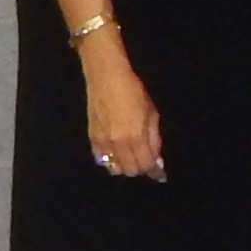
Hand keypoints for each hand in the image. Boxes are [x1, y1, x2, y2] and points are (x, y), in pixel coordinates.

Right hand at [83, 49, 165, 180]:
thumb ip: (154, 138)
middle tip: (146, 160)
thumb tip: (157, 160)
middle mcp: (118, 143)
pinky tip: (117, 152)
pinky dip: (111, 160)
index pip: (145, 165)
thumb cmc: (134, 90)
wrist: (106, 76)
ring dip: (125, 166)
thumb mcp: (151, 112)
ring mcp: (103, 141)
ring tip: (131, 156)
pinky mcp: (91, 137)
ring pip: (115, 168)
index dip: (154, 171)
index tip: (159, 173)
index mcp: (135, 136)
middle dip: (141, 168)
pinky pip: (101, 159)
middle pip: (130, 170)